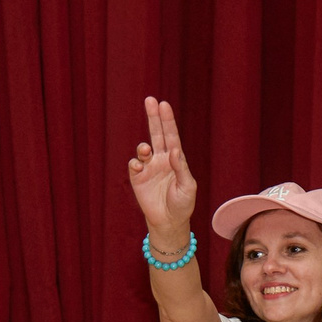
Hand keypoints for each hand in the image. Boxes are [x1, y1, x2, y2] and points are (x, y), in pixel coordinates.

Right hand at [127, 96, 197, 248]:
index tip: (163, 104)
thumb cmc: (182, 204)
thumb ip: (181, 168)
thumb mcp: (187, 187)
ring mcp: (149, 167)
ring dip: (144, 147)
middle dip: (153, 118)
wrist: (169, 221)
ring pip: (144, 149)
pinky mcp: (137, 178)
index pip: (172, 136)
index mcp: (176, 160)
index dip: (167, 121)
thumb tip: (174, 150)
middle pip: (157, 134)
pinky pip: (134, 165)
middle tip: (150, 100)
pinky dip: (135, 162)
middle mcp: (162, 160)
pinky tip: (139, 165)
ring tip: (146, 150)